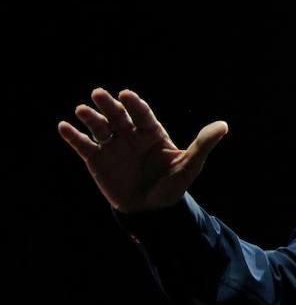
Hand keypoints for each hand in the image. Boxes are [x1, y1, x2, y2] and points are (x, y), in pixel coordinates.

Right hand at [57, 88, 227, 213]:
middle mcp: (131, 135)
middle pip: (118, 116)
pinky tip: (63, 127)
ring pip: (99, 127)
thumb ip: (203, 144)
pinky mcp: (96, 160)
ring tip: (82, 109)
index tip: (126, 95)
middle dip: (109, 104)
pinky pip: (83, 145)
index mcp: (152, 133)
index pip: (142, 114)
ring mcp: (112, 146)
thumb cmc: (171, 185)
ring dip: (90, 117)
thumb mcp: (189, 165)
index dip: (134, 104)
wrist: (150, 211)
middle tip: (99, 94)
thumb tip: (224, 125)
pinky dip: (73, 136)